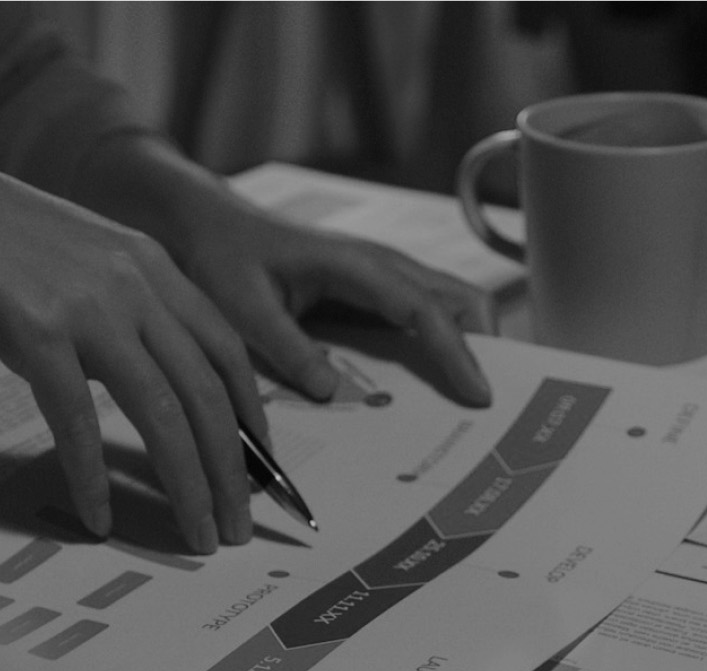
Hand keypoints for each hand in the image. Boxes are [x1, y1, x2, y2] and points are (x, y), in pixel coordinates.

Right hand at [0, 142, 264, 552]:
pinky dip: (91, 476)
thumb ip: (130, 315)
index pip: (227, 351)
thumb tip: (161, 388)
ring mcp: (88, 304)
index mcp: (153, 266)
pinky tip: (98, 516)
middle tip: (237, 529)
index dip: (251, 417)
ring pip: (161, 411)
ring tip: (196, 535)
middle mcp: (134, 282)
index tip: (259, 470)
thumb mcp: (86, 267)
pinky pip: (77, 420)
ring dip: (186, 483)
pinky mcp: (35, 330)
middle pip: (206, 392)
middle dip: (231, 470)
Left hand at [71, 135, 494, 408]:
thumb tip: (332, 391)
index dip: (455, 351)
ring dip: (469, 347)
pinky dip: (445, 346)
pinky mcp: (380, 292)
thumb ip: (286, 347)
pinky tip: (438, 388)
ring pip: (453, 305)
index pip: (423, 308)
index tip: (478, 394)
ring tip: (475, 403)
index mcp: (354, 264)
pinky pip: (427, 316)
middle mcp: (382, 264)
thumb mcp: (242, 307)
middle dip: (483, 348)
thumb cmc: (226, 260)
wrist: (215, 227)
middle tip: (492, 407)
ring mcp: (386, 276)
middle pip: (460, 300)